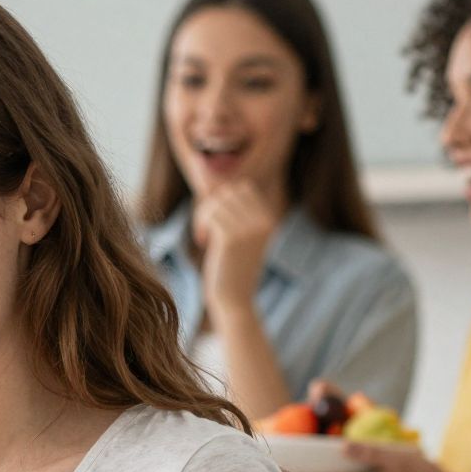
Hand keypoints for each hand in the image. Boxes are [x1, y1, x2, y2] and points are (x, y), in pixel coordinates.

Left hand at [192, 181, 277, 323]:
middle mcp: (264, 220)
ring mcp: (250, 228)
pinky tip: (203, 242)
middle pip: (228, 191)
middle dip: (211, 205)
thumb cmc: (230, 268)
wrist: (234, 301)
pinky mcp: (232, 238)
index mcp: (269, 218)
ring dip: (203, 217)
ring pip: (216, 202)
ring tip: (204, 237)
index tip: (213, 221)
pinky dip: (201, 225)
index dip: (221, 199)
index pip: (241, 188)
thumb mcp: (233, 234)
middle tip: (205, 229)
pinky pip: (210, 215)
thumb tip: (204, 170)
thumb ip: (225, 207)